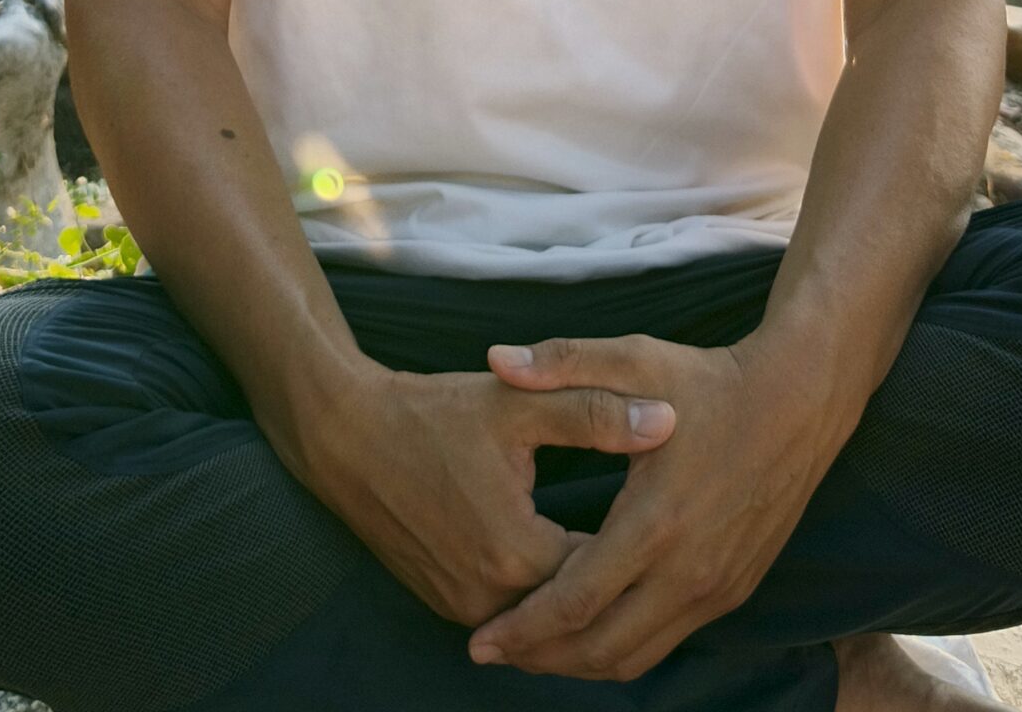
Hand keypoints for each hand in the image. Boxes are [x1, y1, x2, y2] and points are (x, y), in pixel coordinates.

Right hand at [298, 358, 678, 627]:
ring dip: (579, 595)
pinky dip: (542, 597)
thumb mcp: (517, 404)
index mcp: (516, 551)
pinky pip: (510, 615)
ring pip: (542, 617)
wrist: (347, 436)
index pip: (604, 574)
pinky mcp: (444, 602)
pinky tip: (572, 570)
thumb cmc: (432, 415)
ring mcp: (462, 606)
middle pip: (575, 606)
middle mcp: (489, 596)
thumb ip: (594, 413)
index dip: (640, 547)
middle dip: (617, 580)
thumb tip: (668, 420)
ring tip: (628, 566)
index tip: (674, 516)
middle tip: (663, 557)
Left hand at [468, 332, 845, 681]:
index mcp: (656, 521)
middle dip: (541, 658)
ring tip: (533, 650)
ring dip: (580, 662)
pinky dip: (621, 647)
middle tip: (493, 651)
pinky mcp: (733, 591)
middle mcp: (688, 571)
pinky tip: (591, 629)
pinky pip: (666, 641)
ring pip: (635, 656)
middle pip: (601, 647)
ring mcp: (715, 589)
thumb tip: (494, 358)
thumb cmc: (712, 380)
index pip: (576, 601)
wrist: (801, 401)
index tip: (478, 641)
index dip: (523, 628)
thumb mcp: (636, 358)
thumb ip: (562, 362)